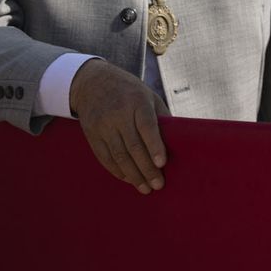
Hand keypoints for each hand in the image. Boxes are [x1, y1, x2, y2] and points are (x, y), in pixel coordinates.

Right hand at [70, 60, 169, 193]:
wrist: (92, 82)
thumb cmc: (129, 91)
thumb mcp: (148, 95)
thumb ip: (162, 116)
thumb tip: (178, 140)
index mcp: (136, 102)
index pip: (146, 125)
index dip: (154, 145)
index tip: (162, 163)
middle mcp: (118, 114)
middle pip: (133, 146)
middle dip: (146, 168)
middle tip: (158, 185)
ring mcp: (103, 125)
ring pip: (118, 155)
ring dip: (133, 175)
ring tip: (145, 188)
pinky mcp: (92, 135)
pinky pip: (104, 158)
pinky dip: (117, 171)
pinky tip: (128, 179)